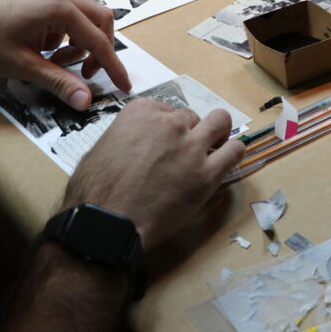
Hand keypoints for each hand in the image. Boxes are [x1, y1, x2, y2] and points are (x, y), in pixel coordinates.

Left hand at [0, 0, 128, 109]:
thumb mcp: (21, 66)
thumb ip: (59, 82)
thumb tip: (86, 101)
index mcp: (57, 6)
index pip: (98, 40)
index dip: (113, 66)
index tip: (123, 85)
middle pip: (100, 20)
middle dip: (99, 49)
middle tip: (85, 74)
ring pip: (84, 17)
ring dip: (80, 43)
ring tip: (56, 63)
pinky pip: (67, 13)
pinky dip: (66, 34)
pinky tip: (44, 50)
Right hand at [64, 99, 242, 249]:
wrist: (107, 222)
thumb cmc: (95, 191)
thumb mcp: (102, 148)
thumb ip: (126, 136)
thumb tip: (134, 142)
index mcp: (141, 112)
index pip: (166, 109)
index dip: (166, 128)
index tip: (163, 143)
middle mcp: (170, 123)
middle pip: (192, 117)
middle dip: (188, 132)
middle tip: (182, 154)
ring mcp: (192, 146)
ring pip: (220, 122)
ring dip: (217, 133)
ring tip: (211, 149)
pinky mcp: (207, 172)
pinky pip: (235, 150)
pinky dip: (232, 153)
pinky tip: (224, 162)